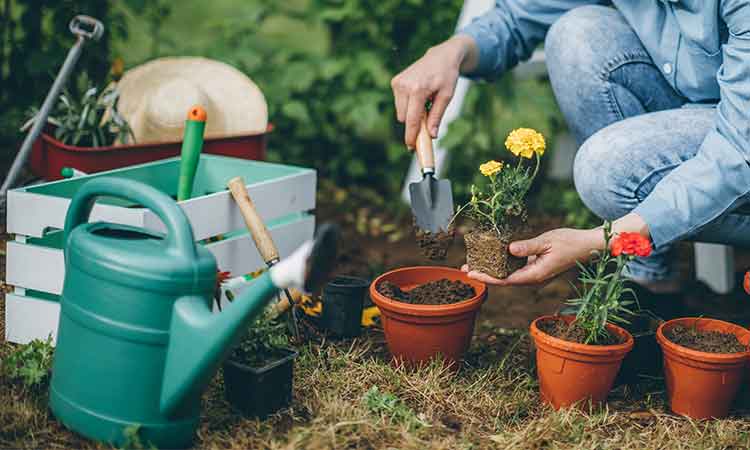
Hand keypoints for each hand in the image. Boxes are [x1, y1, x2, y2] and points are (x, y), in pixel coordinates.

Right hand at [391, 35, 477, 148]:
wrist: (441, 56)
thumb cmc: (447, 76)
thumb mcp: (447, 96)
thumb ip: (437, 116)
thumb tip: (432, 135)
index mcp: (418, 89)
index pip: (411, 119)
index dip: (411, 135)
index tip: (411, 147)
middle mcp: (404, 86)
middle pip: (404, 118)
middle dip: (414, 123)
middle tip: (428, 118)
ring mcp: (398, 83)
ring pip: (401, 112)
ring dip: (411, 113)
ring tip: (425, 100)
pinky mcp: (395, 82)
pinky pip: (399, 103)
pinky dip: (408, 104)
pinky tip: (419, 94)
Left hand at [461, 228, 604, 285]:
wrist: (588, 245)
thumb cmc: (570, 242)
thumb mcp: (547, 241)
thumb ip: (527, 246)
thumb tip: (509, 249)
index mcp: (535, 275)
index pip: (505, 280)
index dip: (487, 277)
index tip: (471, 274)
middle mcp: (533, 277)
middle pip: (503, 279)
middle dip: (484, 274)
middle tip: (465, 268)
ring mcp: (534, 272)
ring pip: (508, 273)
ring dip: (491, 269)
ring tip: (473, 263)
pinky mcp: (535, 266)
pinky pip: (515, 267)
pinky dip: (502, 263)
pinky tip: (492, 256)